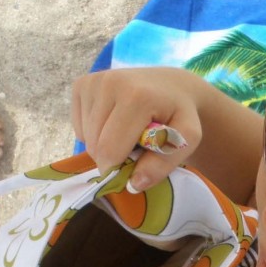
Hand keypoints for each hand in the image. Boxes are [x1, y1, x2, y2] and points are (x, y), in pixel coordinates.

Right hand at [72, 67, 202, 190]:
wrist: (171, 85)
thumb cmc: (180, 114)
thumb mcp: (186, 139)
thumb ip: (163, 163)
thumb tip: (134, 184)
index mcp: (136, 96)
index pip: (110, 150)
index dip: (119, 169)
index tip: (135, 168)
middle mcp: (109, 83)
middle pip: (95, 146)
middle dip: (112, 159)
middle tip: (135, 150)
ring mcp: (92, 82)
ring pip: (85, 138)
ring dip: (104, 146)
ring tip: (127, 134)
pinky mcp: (81, 84)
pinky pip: (79, 127)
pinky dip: (94, 134)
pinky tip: (114, 123)